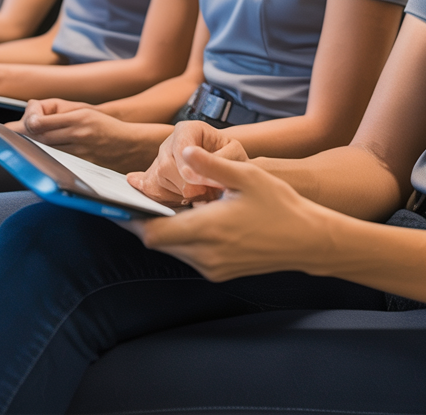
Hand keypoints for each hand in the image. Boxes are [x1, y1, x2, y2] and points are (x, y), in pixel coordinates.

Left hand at [10, 98, 167, 172]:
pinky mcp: (83, 167)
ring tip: (20, 148)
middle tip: (8, 138)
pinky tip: (36, 160)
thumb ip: (57, 111)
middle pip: (39, 138)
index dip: (25, 124)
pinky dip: (44, 161)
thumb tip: (30, 113)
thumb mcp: (84, 111)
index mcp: (79, 118)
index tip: (15, 126)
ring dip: (31, 150)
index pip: (40, 123)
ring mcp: (81, 153)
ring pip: (46, 152)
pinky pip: (57, 164)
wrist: (131, 145)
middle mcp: (79, 135)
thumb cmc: (104, 126)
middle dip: (23, 137)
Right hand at [127, 121, 249, 205]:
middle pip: (166, 167)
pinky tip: (188, 198)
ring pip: (159, 182)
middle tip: (206, 193)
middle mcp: (169, 143)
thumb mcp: (234, 154)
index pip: (181, 147)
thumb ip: (220, 161)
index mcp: (187, 129)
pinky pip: (154, 193)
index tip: (201, 182)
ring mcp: (157, 161)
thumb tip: (196, 174)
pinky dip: (171, 201)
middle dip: (186, 185)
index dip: (189, 168)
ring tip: (202, 194)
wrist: (225, 170)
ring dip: (181, 195)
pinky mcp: (152, 179)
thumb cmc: (231, 159)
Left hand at [133, 147, 332, 281]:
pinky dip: (181, 237)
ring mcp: (213, 268)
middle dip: (144, 221)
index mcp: (209, 230)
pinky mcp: (220, 272)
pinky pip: (189, 255)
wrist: (308, 241)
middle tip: (131, 198)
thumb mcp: (246, 176)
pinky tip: (188, 217)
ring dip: (164, 229)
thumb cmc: (279, 205)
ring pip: (173, 249)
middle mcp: (206, 255)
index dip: (131, 219)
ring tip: (159, 204)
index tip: (117, 204)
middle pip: (159, 242)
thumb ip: (211, 166)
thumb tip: (182, 153)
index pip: (154, 232)